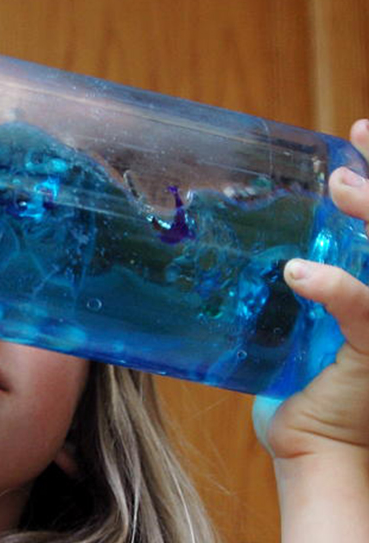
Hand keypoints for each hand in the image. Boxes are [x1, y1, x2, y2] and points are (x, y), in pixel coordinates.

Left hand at [253, 118, 368, 460]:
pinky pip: (367, 314)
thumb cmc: (299, 390)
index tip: (356, 131)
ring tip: (338, 188)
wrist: (315, 451)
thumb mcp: (291, 327)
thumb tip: (227, 249)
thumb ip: (280, 288)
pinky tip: (298, 273)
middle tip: (354, 138)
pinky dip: (337, 289)